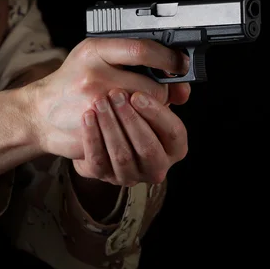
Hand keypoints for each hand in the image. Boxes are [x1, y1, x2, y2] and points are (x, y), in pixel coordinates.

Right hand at [25, 38, 190, 159]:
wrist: (39, 113)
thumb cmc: (74, 82)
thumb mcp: (99, 58)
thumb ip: (137, 62)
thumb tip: (180, 85)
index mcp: (95, 50)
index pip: (142, 50)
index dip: (168, 60)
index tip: (180, 65)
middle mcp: (93, 73)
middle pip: (152, 88)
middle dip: (160, 95)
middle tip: (149, 97)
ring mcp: (92, 102)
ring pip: (146, 112)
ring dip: (150, 114)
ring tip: (137, 110)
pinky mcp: (94, 129)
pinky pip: (132, 132)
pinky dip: (137, 130)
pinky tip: (127, 125)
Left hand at [73, 89, 187, 184]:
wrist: (104, 131)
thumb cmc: (134, 110)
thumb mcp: (154, 100)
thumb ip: (169, 91)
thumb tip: (181, 92)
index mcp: (175, 148)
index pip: (174, 134)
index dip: (156, 114)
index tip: (137, 95)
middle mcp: (157, 166)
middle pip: (148, 148)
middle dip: (130, 119)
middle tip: (116, 95)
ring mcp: (131, 175)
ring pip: (122, 156)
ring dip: (110, 126)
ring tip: (99, 102)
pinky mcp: (105, 176)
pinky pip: (98, 160)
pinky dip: (93, 137)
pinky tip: (88, 116)